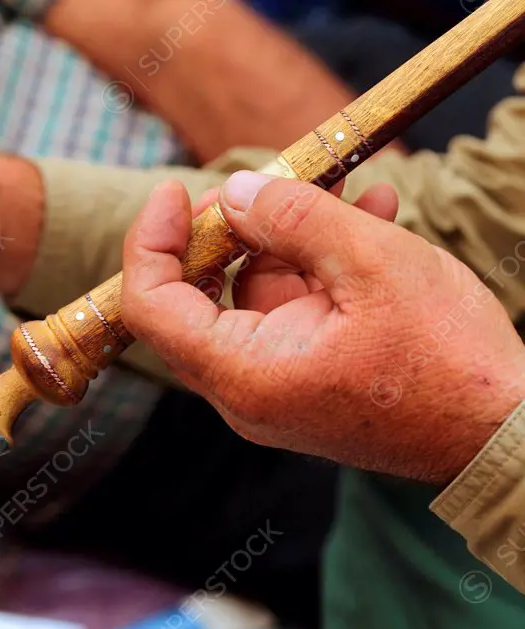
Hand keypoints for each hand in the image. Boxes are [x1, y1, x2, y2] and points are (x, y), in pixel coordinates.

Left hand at [121, 173, 524, 483]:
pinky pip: (294, 311)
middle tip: (266, 184)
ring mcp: (277, 386)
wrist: (506, 432)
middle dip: (230, 229)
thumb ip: (295, 219)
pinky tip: (368, 219)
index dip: (151, 242)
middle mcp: (246, 389)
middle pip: (198, 298)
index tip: (176, 191)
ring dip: (292, 237)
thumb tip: (234, 193)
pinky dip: (318, 267)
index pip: (151, 306)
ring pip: (255, 296)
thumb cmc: (448, 361)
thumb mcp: (373, 264)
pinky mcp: (308, 379)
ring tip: (349, 189)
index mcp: (243, 373)